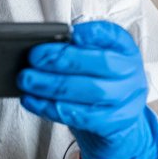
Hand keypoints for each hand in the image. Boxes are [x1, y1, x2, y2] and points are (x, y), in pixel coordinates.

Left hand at [17, 20, 157, 158]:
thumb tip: (42, 48)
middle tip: (34, 57)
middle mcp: (130, 73)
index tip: (72, 32)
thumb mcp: (92, 63)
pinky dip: (53, 108)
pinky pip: (82, 116)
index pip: (114, 36)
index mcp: (124, 50)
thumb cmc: (98, 86)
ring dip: (53, 85)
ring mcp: (126, 100)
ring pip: (91, 90)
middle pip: (102, 62)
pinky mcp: (114, 124)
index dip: (95, 33)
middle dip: (63, 59)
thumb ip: (74, 51)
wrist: (116, 126)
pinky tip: (34, 100)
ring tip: (27, 79)